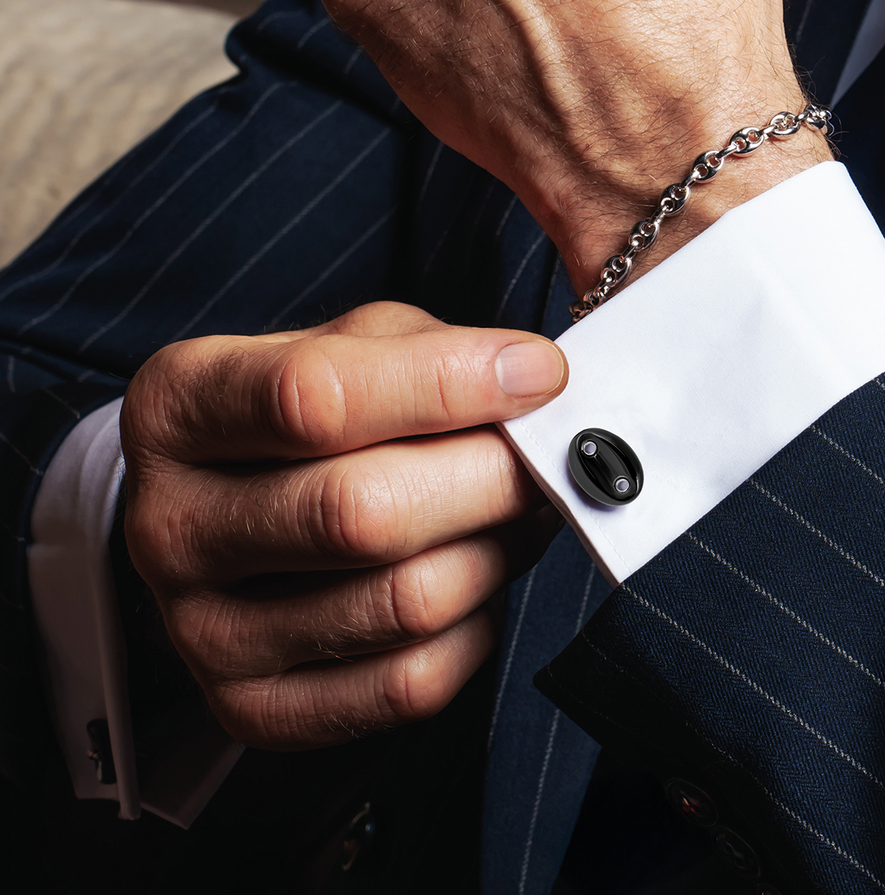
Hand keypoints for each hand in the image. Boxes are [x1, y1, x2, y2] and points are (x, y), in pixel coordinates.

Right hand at [119, 302, 566, 749]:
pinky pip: (411, 683)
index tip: (539, 373)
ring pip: (404, 601)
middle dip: (491, 477)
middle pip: (362, 512)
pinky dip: (475, 625)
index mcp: (178, 407)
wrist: (237, 511)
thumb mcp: (351, 343)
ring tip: (514, 509)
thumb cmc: (310, 416)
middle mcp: (169, 525)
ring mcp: (201, 633)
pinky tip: (472, 574)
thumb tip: (534, 380)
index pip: (316, 398)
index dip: (448, 384)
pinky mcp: (257, 711)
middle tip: (546, 453)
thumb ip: (436, 351)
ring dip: (496, 548)